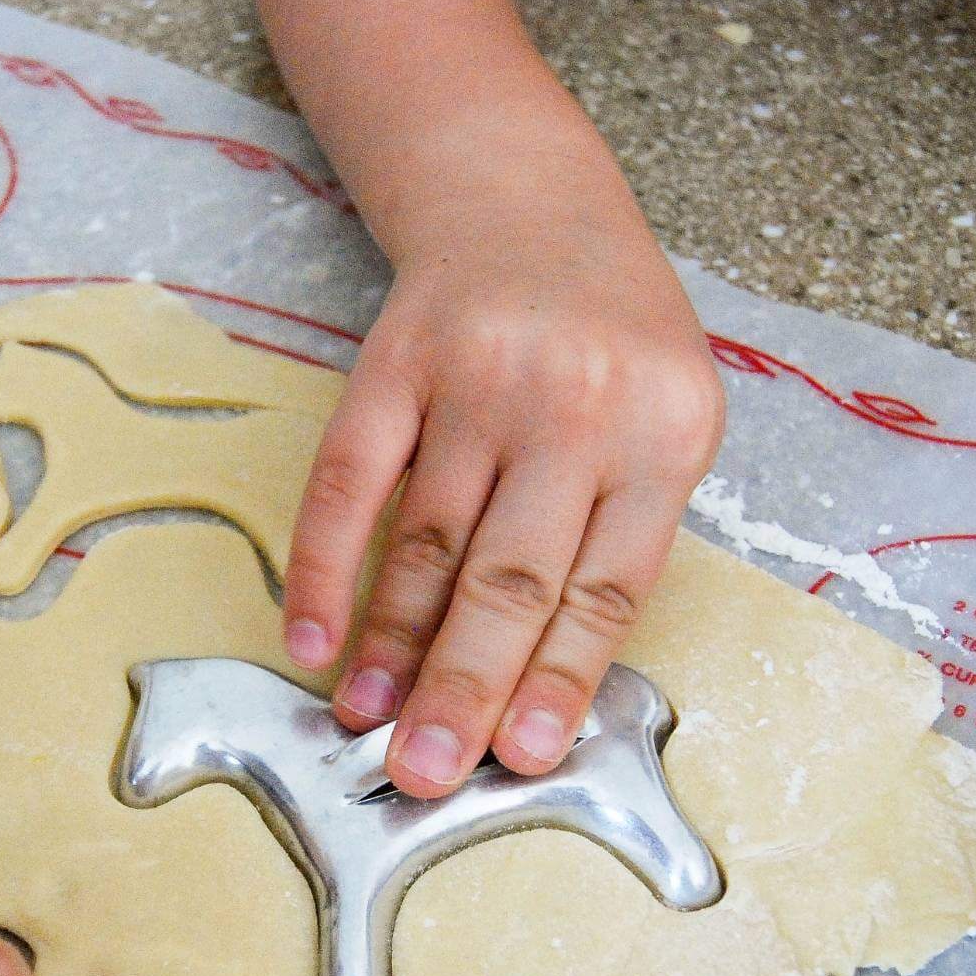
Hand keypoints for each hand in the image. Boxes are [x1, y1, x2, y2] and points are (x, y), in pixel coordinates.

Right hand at [280, 205, 723, 796]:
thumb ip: (624, 531)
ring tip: (369, 721)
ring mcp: (477, 377)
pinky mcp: (395, 360)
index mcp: (665, 430)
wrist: (531, 204)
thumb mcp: (665, 418)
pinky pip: (348, 482)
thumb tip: (542, 684)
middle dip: (467, 685)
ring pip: (428, 539)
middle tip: (428, 771)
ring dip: (393, 643)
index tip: (524, 755)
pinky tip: (310, 636)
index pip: (606, 585)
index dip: (559, 679)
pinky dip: (322, 566)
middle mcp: (574, 402)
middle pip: (512, 575)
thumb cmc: (610, 341)